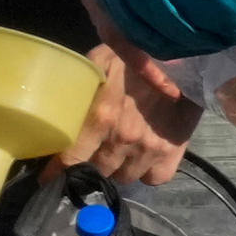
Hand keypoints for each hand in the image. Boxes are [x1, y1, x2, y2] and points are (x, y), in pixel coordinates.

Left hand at [64, 42, 200, 185]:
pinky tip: (144, 156)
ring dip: (119, 167)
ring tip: (121, 149)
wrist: (184, 57)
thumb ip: (77, 90)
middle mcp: (124, 138)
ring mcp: (150, 148)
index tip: (51, 178)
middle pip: (97, 172)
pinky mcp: (173, 152)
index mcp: (100, 116)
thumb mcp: (98, 63)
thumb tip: (52, 113)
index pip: (71, 160)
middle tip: (93, 150)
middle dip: (92, 164)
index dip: (57, 173)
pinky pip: (153, 179)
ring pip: (123, 178)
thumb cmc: (136, 56)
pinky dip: (146, 172)